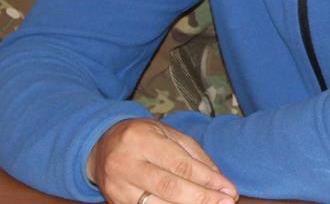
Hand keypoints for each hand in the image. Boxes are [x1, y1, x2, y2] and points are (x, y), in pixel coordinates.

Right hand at [87, 118, 237, 203]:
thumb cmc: (141, 137)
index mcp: (141, 139)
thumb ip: (194, 155)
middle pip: (169, 188)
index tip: (229, 190)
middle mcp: (126, 163)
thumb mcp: (166, 133)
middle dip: (202, 199)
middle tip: (226, 203)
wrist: (100, 146)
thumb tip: (219, 181)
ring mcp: (118, 188)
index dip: (206, 180)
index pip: (179, 164)